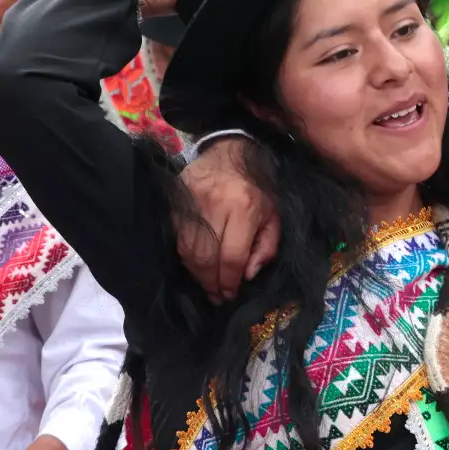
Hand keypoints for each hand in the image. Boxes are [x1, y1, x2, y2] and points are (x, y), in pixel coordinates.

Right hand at [178, 137, 279, 300]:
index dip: (229, 281)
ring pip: (186, 250)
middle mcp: (214, 205)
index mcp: (244, 208)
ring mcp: (190, 202)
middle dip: (210, 283)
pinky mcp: (174, 201)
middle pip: (205, 257)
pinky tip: (194, 266)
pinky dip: (184, 257)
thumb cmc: (257, 188)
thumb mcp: (274, 216)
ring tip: (206, 286)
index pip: (231, 256)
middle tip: (216, 296)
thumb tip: (247, 275)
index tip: (230, 294)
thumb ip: (266, 247)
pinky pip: (175, 238)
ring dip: (195, 274)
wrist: (230, 153)